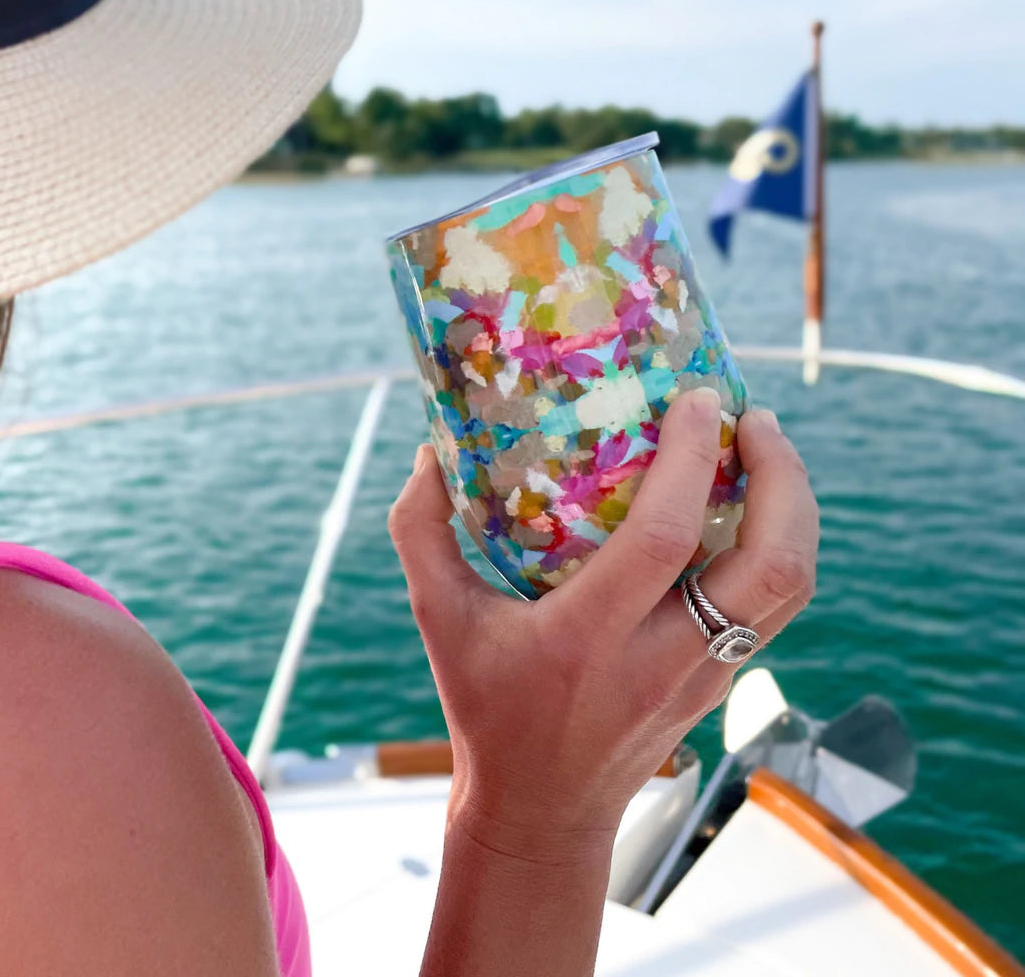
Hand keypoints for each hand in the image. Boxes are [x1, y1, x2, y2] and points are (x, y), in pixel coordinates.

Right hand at [389, 389, 818, 862]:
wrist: (542, 811)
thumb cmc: (486, 708)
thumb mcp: (438, 620)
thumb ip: (421, 534)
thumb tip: (425, 454)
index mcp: (589, 637)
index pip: (666, 538)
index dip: (691, 461)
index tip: (697, 401)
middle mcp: (663, 657)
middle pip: (770, 564)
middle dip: (781, 477)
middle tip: (753, 417)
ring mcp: (704, 675)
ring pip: (790, 586)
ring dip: (793, 506)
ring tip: (764, 447)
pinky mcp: (721, 682)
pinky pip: (774, 604)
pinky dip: (778, 540)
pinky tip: (750, 502)